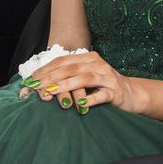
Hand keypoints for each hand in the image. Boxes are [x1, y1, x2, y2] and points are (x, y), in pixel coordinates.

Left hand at [19, 51, 141, 113]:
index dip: (46, 69)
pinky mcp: (116, 92)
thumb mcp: (86, 78)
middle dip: (51, 77)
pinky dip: (91, 100)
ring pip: (84, 78)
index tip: (30, 80)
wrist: (132, 95)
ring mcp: (107, 77)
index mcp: (88, 58)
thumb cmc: (103, 87)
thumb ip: (68, 77)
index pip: (63, 61)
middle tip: (35, 87)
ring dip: (66, 86)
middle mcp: (98, 64)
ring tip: (51, 92)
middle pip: (71, 68)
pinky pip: (102, 95)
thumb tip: (40, 84)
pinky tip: (81, 105)